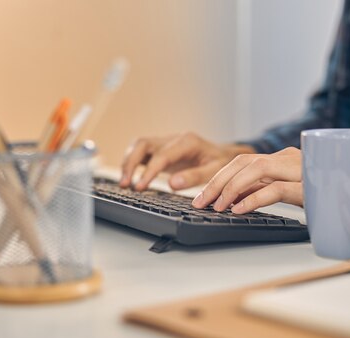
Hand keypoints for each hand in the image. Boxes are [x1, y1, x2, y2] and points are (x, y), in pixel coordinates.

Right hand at [120, 132, 254, 190]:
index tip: (140, 187)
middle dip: (131, 164)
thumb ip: (195, 177)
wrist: (224, 154)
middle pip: (143, 144)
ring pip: (139, 145)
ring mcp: (166, 142)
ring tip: (124, 183)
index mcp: (187, 142)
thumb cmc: (221, 163)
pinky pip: (141, 151)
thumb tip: (173, 184)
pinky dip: (132, 162)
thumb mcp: (215, 171)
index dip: (148, 171)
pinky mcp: (162, 148)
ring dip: (128, 162)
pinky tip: (129, 177)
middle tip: (126, 185)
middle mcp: (174, 138)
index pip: (161, 155)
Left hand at [192, 147, 302, 212]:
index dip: (219, 178)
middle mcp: (289, 160)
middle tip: (200, 202)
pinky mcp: (309, 187)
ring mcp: (300, 170)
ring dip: (232, 188)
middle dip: (217, 182)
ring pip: (257, 169)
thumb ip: (261, 190)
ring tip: (217, 206)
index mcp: (282, 160)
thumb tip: (232, 200)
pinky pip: (276, 189)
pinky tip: (238, 209)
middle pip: (244, 162)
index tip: (202, 196)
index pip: (242, 162)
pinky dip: (253, 198)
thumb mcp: (286, 193)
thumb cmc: (322, 196)